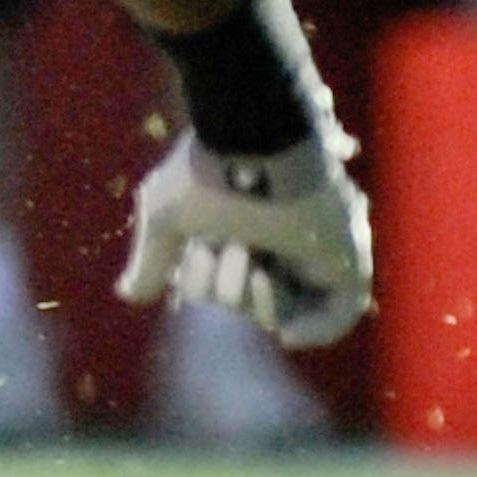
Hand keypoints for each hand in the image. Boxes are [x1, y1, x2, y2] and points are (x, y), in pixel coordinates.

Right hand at [117, 132, 371, 351]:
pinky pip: (341, 312)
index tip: (199, 255)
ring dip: (257, 302)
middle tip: (223, 246)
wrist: (252, 143)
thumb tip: (131, 294)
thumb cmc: (205, 176)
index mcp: (239, 229)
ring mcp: (314, 250)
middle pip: (251, 302)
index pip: (223, 281)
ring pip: (289, 308)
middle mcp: (279, 241)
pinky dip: (317, 330)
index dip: (204, 284)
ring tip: (248, 256)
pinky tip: (287, 334)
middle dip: (225, 289)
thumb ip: (152, 260)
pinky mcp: (345, 260)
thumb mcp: (165, 221)